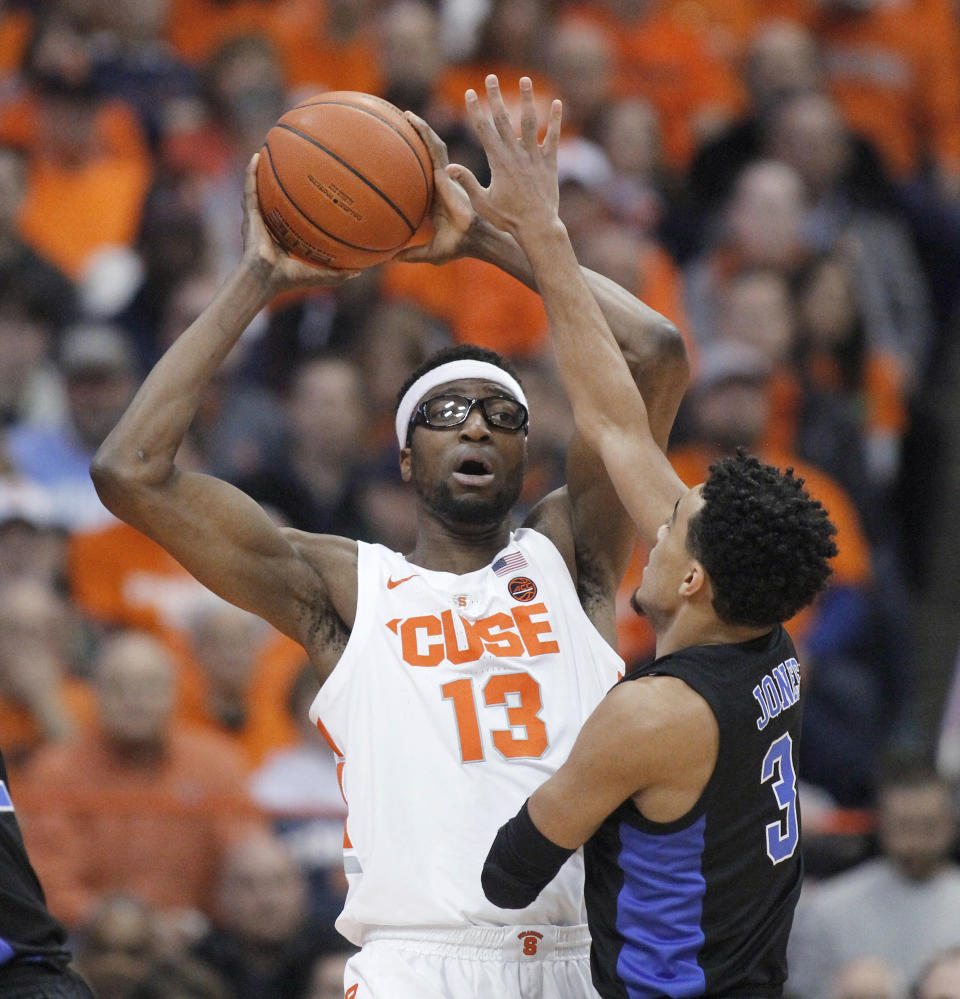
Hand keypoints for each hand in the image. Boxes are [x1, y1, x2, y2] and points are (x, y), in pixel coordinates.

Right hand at [240, 154, 361, 289]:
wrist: (266, 278)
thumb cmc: (289, 279)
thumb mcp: (320, 274)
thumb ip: (339, 273)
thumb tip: (361, 272)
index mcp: (284, 237)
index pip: (292, 217)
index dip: (299, 205)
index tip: (311, 191)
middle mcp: (269, 225)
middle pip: (275, 199)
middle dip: (281, 183)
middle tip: (292, 165)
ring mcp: (257, 219)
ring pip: (259, 190)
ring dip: (262, 171)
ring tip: (268, 152)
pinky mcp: (249, 214)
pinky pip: (249, 188)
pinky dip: (250, 172)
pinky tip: (256, 156)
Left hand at [393, 112, 475, 264]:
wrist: (472, 239)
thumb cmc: (456, 247)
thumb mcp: (428, 252)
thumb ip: (410, 254)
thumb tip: (388, 262)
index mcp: (435, 198)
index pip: (423, 176)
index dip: (413, 165)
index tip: (397, 156)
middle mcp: (440, 183)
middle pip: (426, 156)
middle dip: (416, 140)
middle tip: (398, 125)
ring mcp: (445, 176)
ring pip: (431, 147)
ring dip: (420, 129)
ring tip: (405, 114)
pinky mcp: (448, 172)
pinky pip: (434, 147)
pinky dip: (424, 132)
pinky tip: (412, 120)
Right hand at [451, 75, 562, 240]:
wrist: (537, 227)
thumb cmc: (508, 218)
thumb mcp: (482, 203)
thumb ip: (467, 182)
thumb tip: (448, 168)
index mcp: (497, 162)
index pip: (483, 130)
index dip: (475, 110)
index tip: (470, 93)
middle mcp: (515, 154)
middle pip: (503, 119)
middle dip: (495, 97)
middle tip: (490, 77)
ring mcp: (534, 156)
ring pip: (529, 122)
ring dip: (526, 99)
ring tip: (524, 80)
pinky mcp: (550, 163)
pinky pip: (553, 137)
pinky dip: (555, 121)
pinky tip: (558, 103)